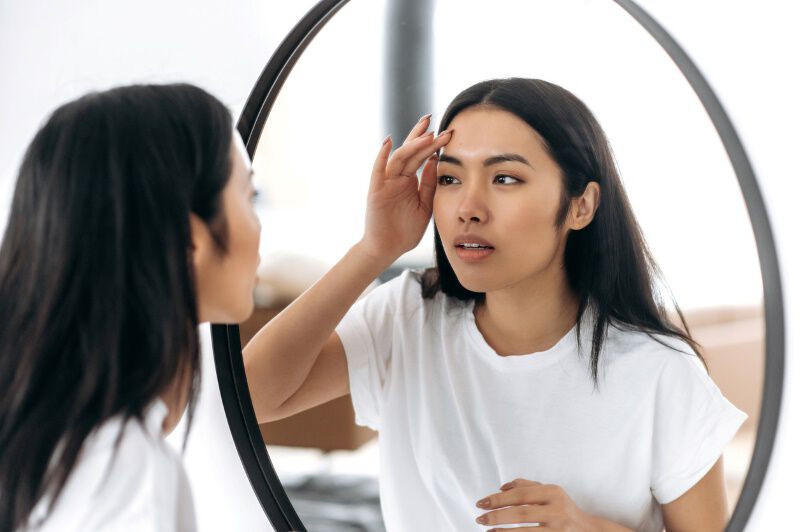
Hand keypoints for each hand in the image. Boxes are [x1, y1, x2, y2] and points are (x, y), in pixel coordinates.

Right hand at [358, 114, 451, 259]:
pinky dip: (382, 156)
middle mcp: (396, 177)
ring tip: (427, 133)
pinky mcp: (376, 191)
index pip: (422, 156)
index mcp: (408, 180)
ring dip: (412, 144)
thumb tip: (436, 160)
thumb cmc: (406, 230)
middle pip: (411, 151)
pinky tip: (388, 142)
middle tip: (437, 122)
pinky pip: (378, 170)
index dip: (433, 144)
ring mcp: (386, 182)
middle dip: (423, 136)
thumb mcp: (425, 204)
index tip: (449, 133)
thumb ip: (429, 183)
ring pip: (399, 158)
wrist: (388, 249)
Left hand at [474, 478, 599, 530]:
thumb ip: (527, 486)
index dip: (498, 499)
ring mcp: (559, 529)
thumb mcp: (549, 492)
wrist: (589, 530)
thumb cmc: (563, 509)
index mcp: (553, 492)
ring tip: (487, 530)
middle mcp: (557, 510)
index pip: (520, 494)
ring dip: (503, 531)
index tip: (481, 503)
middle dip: (497, 516)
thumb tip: (502, 486)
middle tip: (480, 518)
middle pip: (521, 513)